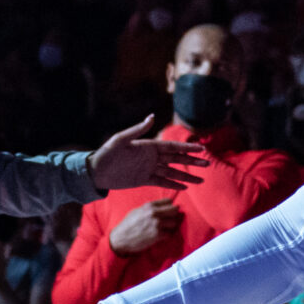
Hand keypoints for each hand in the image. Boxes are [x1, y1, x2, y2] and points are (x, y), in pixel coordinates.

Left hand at [88, 116, 206, 192]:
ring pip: (172, 172)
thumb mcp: (121, 140)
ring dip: (187, 175)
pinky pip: (162, 181)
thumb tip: (152, 116)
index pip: (172, 147)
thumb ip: (137, 129)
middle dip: (192, 162)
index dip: (187, 148)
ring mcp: (149, 169)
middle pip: (176, 160)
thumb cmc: (106, 154)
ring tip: (201, 180)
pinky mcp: (144, 180)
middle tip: (208, 164)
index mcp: (148, 146)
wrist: (95, 172)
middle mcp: (151, 157)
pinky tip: (185, 187)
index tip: (201, 149)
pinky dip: (174, 184)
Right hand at [109, 197, 184, 255]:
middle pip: (174, 210)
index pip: (168, 201)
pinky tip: (161, 235)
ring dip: (171, 225)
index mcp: (149, 206)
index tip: (169, 209)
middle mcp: (154, 213)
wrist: (121, 239)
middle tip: (170, 218)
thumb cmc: (128, 224)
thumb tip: (162, 206)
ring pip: (174, 222)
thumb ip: (150, 208)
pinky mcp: (158, 235)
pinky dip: (167, 234)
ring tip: (165, 227)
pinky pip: (170, 233)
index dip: (170, 206)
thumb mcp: (137, 211)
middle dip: (173, 214)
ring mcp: (157, 224)